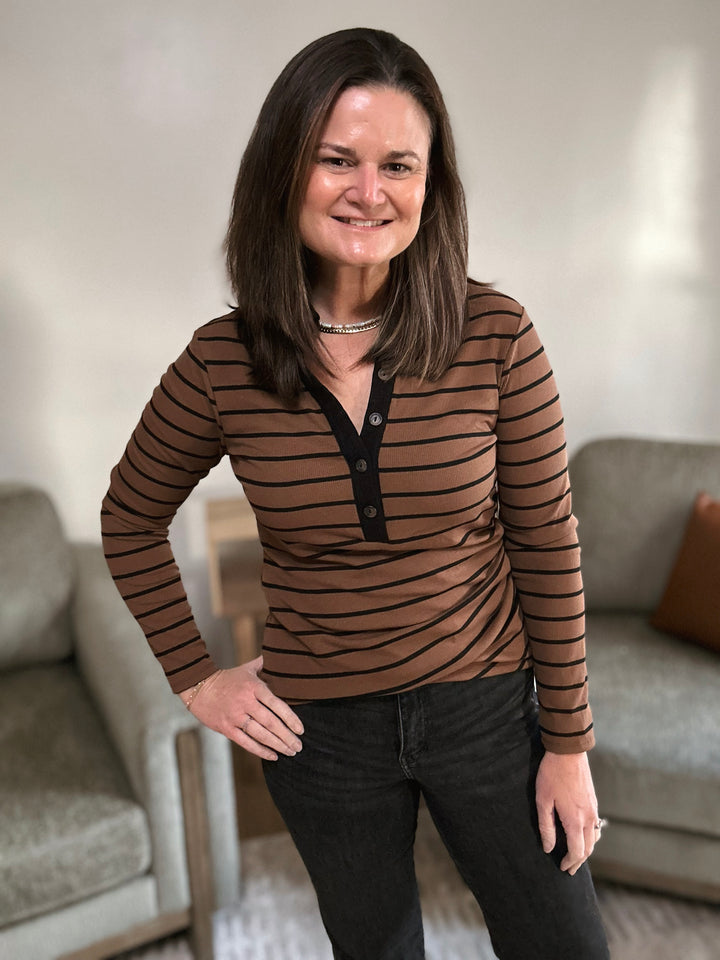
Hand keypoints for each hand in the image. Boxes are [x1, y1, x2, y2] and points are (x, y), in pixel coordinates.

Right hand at [185, 657, 303, 760]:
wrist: (198, 686)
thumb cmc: (226, 678)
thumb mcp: (246, 668)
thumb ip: (264, 666)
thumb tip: (279, 659)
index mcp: (254, 687)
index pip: (277, 705)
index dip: (291, 719)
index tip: (301, 729)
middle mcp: (246, 703)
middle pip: (271, 723)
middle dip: (287, 736)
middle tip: (299, 746)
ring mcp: (236, 717)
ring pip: (261, 735)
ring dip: (278, 745)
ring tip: (291, 752)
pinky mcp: (226, 728)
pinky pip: (246, 742)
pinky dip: (260, 750)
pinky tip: (273, 756)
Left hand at [535, 750, 600, 874]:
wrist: (568, 752)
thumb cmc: (552, 774)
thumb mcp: (543, 800)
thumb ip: (546, 826)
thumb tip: (548, 848)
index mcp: (575, 820)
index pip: (577, 851)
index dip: (570, 862)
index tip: (562, 867)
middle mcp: (588, 818)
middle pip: (588, 848)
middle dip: (578, 861)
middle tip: (569, 869)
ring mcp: (593, 809)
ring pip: (594, 838)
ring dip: (586, 850)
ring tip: (576, 856)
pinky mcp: (593, 801)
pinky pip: (595, 826)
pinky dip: (590, 837)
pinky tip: (582, 836)